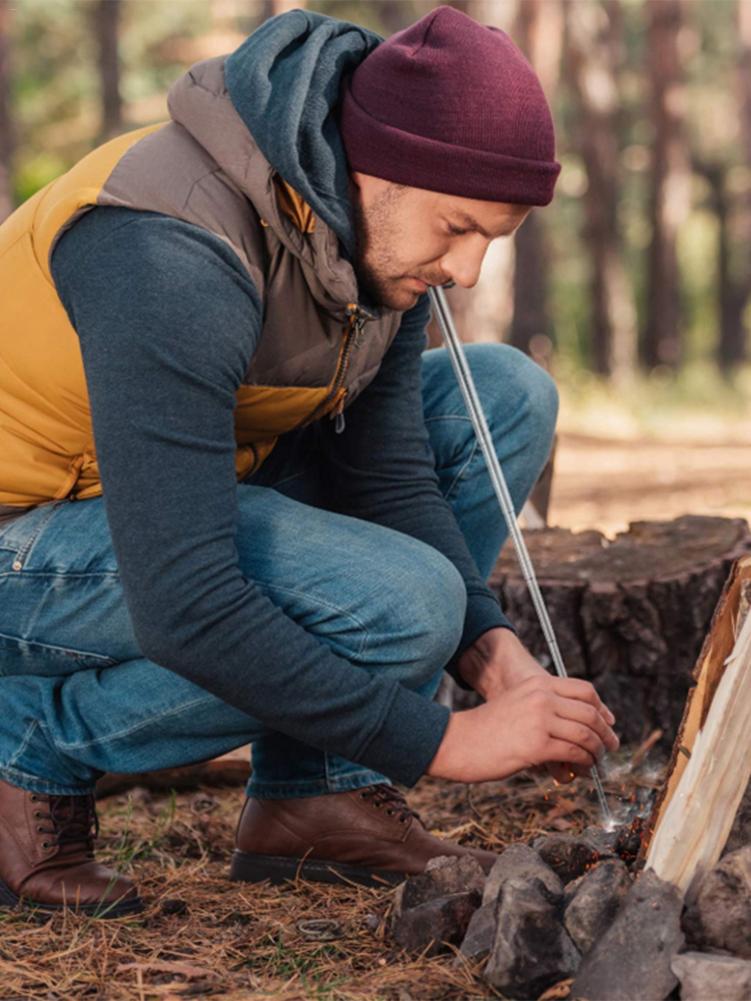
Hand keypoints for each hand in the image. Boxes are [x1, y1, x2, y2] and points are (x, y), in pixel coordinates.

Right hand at [454, 628, 615, 782]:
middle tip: (610, 747)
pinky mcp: (537, 744)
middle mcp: (541, 697)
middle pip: (590, 713)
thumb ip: (545, 709)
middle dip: (606, 733)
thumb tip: (577, 729)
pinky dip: (584, 763)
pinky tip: (581, 769)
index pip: (585, 690)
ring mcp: (540, 720)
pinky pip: (575, 753)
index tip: (609, 723)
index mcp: (537, 685)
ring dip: (597, 751)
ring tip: (595, 762)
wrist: (459, 741)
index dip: (602, 708)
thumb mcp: (518, 705)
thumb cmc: (487, 729)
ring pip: (586, 734)